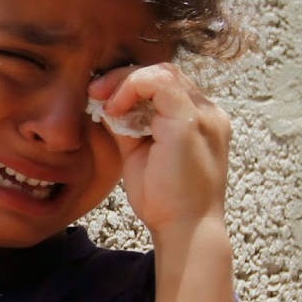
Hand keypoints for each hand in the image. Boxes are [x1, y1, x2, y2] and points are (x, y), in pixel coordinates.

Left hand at [89, 64, 231, 235]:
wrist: (183, 229)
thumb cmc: (163, 199)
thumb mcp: (139, 153)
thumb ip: (127, 126)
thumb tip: (104, 103)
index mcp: (199, 119)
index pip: (165, 84)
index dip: (130, 84)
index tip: (100, 99)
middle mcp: (207, 112)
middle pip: (164, 72)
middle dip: (124, 78)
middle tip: (94, 92)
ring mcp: (204, 114)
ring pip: (163, 72)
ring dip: (125, 81)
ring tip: (103, 102)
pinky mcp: (191, 121)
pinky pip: (160, 82)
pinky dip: (131, 87)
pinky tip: (115, 109)